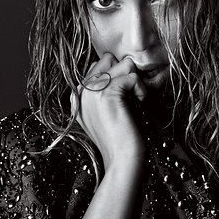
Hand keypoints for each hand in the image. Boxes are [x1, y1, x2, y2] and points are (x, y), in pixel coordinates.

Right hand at [74, 53, 147, 171]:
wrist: (121, 160)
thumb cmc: (120, 138)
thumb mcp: (106, 111)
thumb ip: (104, 90)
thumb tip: (122, 63)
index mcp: (76, 95)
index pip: (99, 65)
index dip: (117, 76)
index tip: (124, 100)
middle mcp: (80, 90)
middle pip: (109, 59)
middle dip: (124, 74)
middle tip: (131, 98)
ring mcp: (90, 91)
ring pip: (122, 64)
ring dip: (134, 82)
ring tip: (134, 102)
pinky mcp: (106, 93)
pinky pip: (132, 76)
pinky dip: (141, 90)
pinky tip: (139, 105)